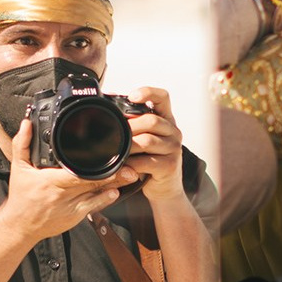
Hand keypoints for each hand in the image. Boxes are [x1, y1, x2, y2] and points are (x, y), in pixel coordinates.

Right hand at [0, 117, 136, 241]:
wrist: (21, 225)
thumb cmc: (21, 196)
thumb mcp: (18, 168)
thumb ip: (22, 144)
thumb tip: (27, 123)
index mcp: (50, 182)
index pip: (76, 174)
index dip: (95, 169)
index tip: (108, 157)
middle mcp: (62, 195)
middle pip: (92, 183)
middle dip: (112, 175)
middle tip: (129, 165)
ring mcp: (71, 208)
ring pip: (96, 195)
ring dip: (114, 185)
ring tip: (129, 175)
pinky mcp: (76, 217)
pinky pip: (94, 207)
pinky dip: (106, 199)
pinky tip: (117, 191)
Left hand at [120, 86, 187, 202]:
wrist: (165, 188)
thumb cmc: (150, 160)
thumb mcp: (143, 137)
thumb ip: (132, 121)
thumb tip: (108, 97)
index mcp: (166, 120)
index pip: (162, 97)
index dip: (148, 92)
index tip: (132, 96)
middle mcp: (173, 132)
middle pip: (152, 120)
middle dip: (130, 126)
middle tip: (114, 132)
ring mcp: (174, 149)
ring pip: (148, 141)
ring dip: (128, 146)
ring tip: (117, 151)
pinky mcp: (170, 166)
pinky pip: (147, 162)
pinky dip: (132, 164)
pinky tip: (124, 167)